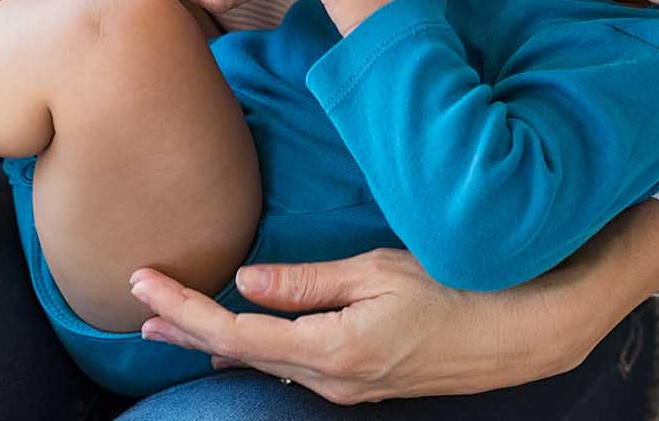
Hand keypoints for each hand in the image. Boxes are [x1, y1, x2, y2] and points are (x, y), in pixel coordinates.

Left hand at [127, 200, 658, 404]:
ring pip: (263, 362)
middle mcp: (331, 379)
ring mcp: (347, 387)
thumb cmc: (456, 289)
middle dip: (184, 329)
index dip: (183, 309)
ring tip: (172, 321)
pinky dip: (255, 346)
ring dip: (213, 339)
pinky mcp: (361, 382)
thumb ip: (308, 283)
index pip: (235, 332)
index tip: (142, 283)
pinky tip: (240, 334)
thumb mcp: (378, 271)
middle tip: (137, 306)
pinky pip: (293, 365)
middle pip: (238, 354)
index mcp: (331, 349)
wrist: (520, 333)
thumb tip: (248, 281)